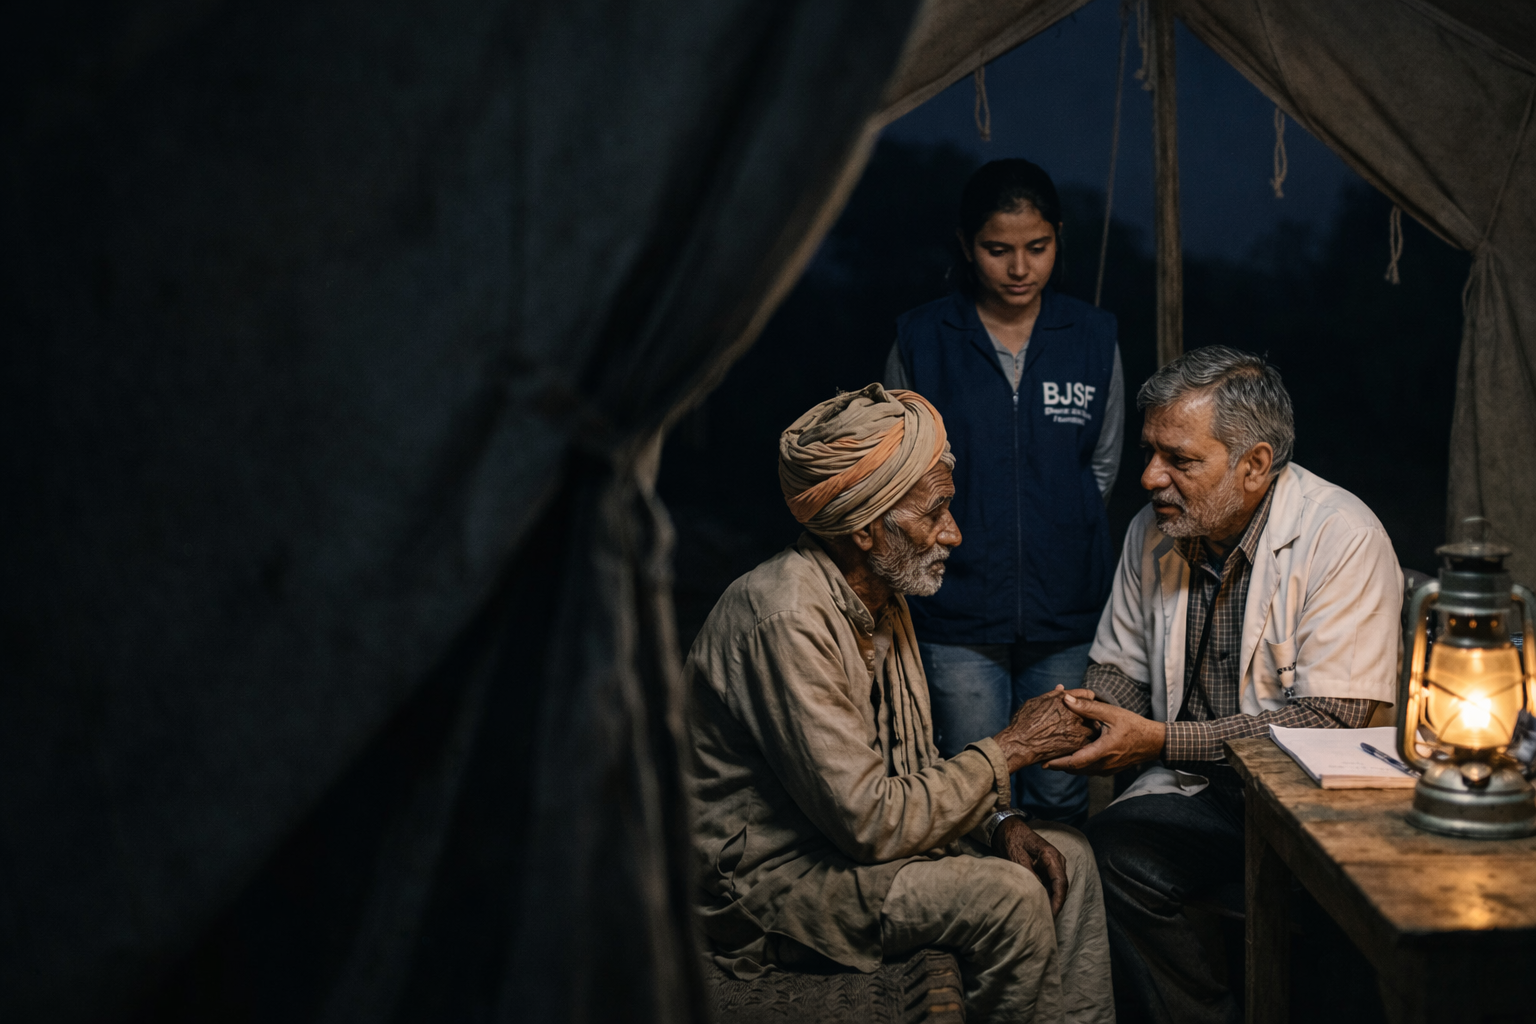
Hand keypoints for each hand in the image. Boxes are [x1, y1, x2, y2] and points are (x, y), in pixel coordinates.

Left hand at [991, 817, 1068, 916]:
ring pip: (1056, 887)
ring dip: (1051, 901)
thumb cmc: (1012, 840)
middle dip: (1055, 904)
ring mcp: (1053, 865)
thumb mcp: (1017, 857)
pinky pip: (1050, 885)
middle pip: (1060, 887)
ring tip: (1042, 915)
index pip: (1060, 883)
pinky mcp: (1047, 868)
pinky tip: (1039, 905)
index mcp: (1051, 856)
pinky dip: (1046, 895)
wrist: (1007, 828)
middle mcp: (1056, 861)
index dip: (1058, 901)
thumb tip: (1036, 894)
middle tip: (1046, 920)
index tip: (1052, 914)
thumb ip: (1029, 875)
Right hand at [993, 685, 1098, 773]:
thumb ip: (1052, 695)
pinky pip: (1089, 741)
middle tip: (1085, 719)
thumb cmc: (1024, 721)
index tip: (1085, 704)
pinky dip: (1085, 741)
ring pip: (1094, 727)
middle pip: (1094, 711)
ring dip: (1090, 728)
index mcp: (1065, 699)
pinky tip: (1076, 743)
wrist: (1021, 744)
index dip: (1087, 699)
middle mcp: (1074, 712)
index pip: (1088, 695)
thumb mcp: (1036, 702)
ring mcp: (1077, 729)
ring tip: (1081, 732)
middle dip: (1091, 714)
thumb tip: (1062, 688)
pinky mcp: (1077, 744)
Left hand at [1043, 695, 1164, 774]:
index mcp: (1103, 751)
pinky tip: (1070, 755)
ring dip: (1067, 765)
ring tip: (1051, 757)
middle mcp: (1104, 764)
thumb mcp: (1111, 713)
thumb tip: (1066, 699)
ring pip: (1081, 771)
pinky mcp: (1109, 770)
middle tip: (1041, 758)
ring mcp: (1107, 769)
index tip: (1043, 762)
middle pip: (1075, 769)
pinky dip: (1078, 764)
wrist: (1154, 742)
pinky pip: (1089, 770)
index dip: (1058, 763)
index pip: (1075, 762)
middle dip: (1058, 765)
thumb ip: (1088, 707)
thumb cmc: (1134, 726)